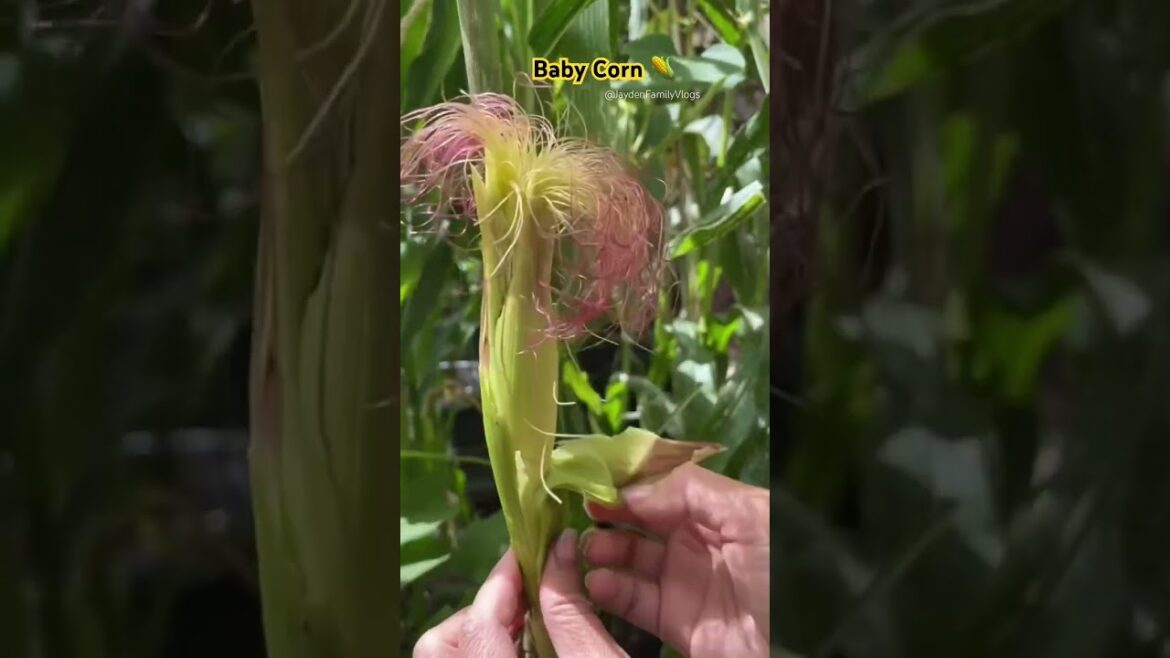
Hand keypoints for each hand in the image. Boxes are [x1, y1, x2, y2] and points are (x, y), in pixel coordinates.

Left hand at [414, 537, 628, 656]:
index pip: (476, 622)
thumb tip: (560, 546)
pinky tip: (529, 645)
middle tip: (523, 597)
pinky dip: (492, 650)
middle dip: (478, 611)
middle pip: (438, 642)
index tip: (531, 553)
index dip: (501, 580)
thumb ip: (573, 609)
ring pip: (451, 656)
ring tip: (530, 619)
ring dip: (484, 629)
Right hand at [582, 463, 769, 657]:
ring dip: (605, 551)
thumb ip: (691, 491)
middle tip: (586, 515)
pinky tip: (596, 581)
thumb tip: (634, 490)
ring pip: (631, 560)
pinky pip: (634, 602)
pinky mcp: (674, 623)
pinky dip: (610, 591)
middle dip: (611, 516)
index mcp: (718, 511)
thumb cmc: (781, 568)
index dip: (631, 484)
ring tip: (588, 549)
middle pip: (642, 522)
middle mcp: (697, 543)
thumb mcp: (750, 513)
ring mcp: (684, 583)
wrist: (802, 645)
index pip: (664, 489)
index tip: (596, 482)